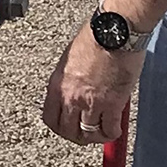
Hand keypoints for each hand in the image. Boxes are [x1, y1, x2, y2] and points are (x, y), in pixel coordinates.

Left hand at [41, 25, 143, 146]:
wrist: (115, 30)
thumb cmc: (96, 35)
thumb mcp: (71, 58)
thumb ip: (70, 79)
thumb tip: (76, 89)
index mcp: (57, 84)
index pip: (50, 118)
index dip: (60, 127)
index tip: (68, 127)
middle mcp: (71, 96)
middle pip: (68, 131)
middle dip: (77, 136)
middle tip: (86, 135)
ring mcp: (91, 102)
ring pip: (88, 134)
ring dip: (96, 137)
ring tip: (102, 132)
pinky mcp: (112, 103)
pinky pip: (109, 129)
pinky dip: (112, 133)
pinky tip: (115, 129)